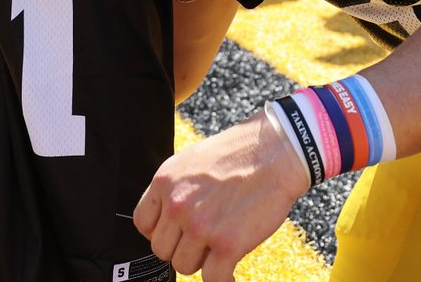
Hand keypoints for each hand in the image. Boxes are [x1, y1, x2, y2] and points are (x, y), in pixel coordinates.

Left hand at [134, 112, 309, 279]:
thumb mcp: (192, 161)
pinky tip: (230, 271)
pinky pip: (213, 279)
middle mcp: (177, 204)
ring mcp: (200, 226)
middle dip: (183, 247)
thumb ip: (175, 189)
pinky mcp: (227, 244)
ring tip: (221, 243)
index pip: (144, 224)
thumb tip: (167, 219)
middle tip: (204, 239)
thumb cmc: (240, 153)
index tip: (176, 234)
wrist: (276, 151)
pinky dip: (223, 279)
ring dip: (203, 261)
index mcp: (165, 181)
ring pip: (185, 266)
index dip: (162, 232)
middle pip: (163, 250)